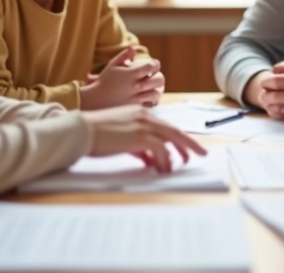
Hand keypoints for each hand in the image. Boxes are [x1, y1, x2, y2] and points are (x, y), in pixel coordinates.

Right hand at [80, 47, 163, 109]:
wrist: (96, 99)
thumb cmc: (104, 80)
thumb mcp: (112, 65)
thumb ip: (124, 55)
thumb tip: (134, 48)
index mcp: (131, 74)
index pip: (151, 66)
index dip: (155, 64)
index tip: (153, 65)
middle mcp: (135, 86)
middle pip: (158, 80)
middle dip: (158, 77)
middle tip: (153, 77)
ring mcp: (136, 98)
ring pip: (156, 94)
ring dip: (155, 90)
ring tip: (151, 88)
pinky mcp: (134, 108)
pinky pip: (150, 105)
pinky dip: (151, 101)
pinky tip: (146, 98)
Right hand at [81, 105, 206, 172]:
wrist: (82, 130)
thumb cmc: (96, 134)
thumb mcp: (121, 138)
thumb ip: (137, 147)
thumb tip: (149, 159)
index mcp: (141, 113)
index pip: (166, 126)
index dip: (178, 138)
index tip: (185, 148)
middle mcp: (146, 117)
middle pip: (175, 131)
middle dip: (190, 143)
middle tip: (201, 153)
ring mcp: (144, 125)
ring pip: (171, 139)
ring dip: (179, 154)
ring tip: (183, 165)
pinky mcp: (140, 136)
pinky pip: (160, 150)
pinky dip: (165, 161)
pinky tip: (165, 169)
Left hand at [258, 46, 283, 116]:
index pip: (280, 81)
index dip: (268, 81)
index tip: (264, 82)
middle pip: (276, 96)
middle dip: (266, 95)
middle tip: (263, 92)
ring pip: (281, 107)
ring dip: (272, 104)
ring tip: (269, 99)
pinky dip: (282, 111)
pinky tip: (280, 107)